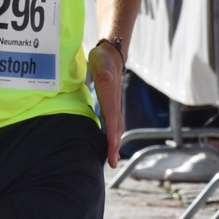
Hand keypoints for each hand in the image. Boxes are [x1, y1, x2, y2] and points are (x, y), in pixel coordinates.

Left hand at [87, 40, 125, 167]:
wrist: (112, 54)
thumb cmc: (104, 59)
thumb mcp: (102, 62)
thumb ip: (105, 70)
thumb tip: (106, 77)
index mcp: (110, 95)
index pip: (112, 117)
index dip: (112, 133)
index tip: (113, 147)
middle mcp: (114, 103)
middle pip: (116, 127)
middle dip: (114, 146)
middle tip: (113, 163)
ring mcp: (114, 105)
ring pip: (116, 127)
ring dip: (114, 143)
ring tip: (112, 159)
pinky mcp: (111, 104)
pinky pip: (113, 123)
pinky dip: (112, 135)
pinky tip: (109, 144)